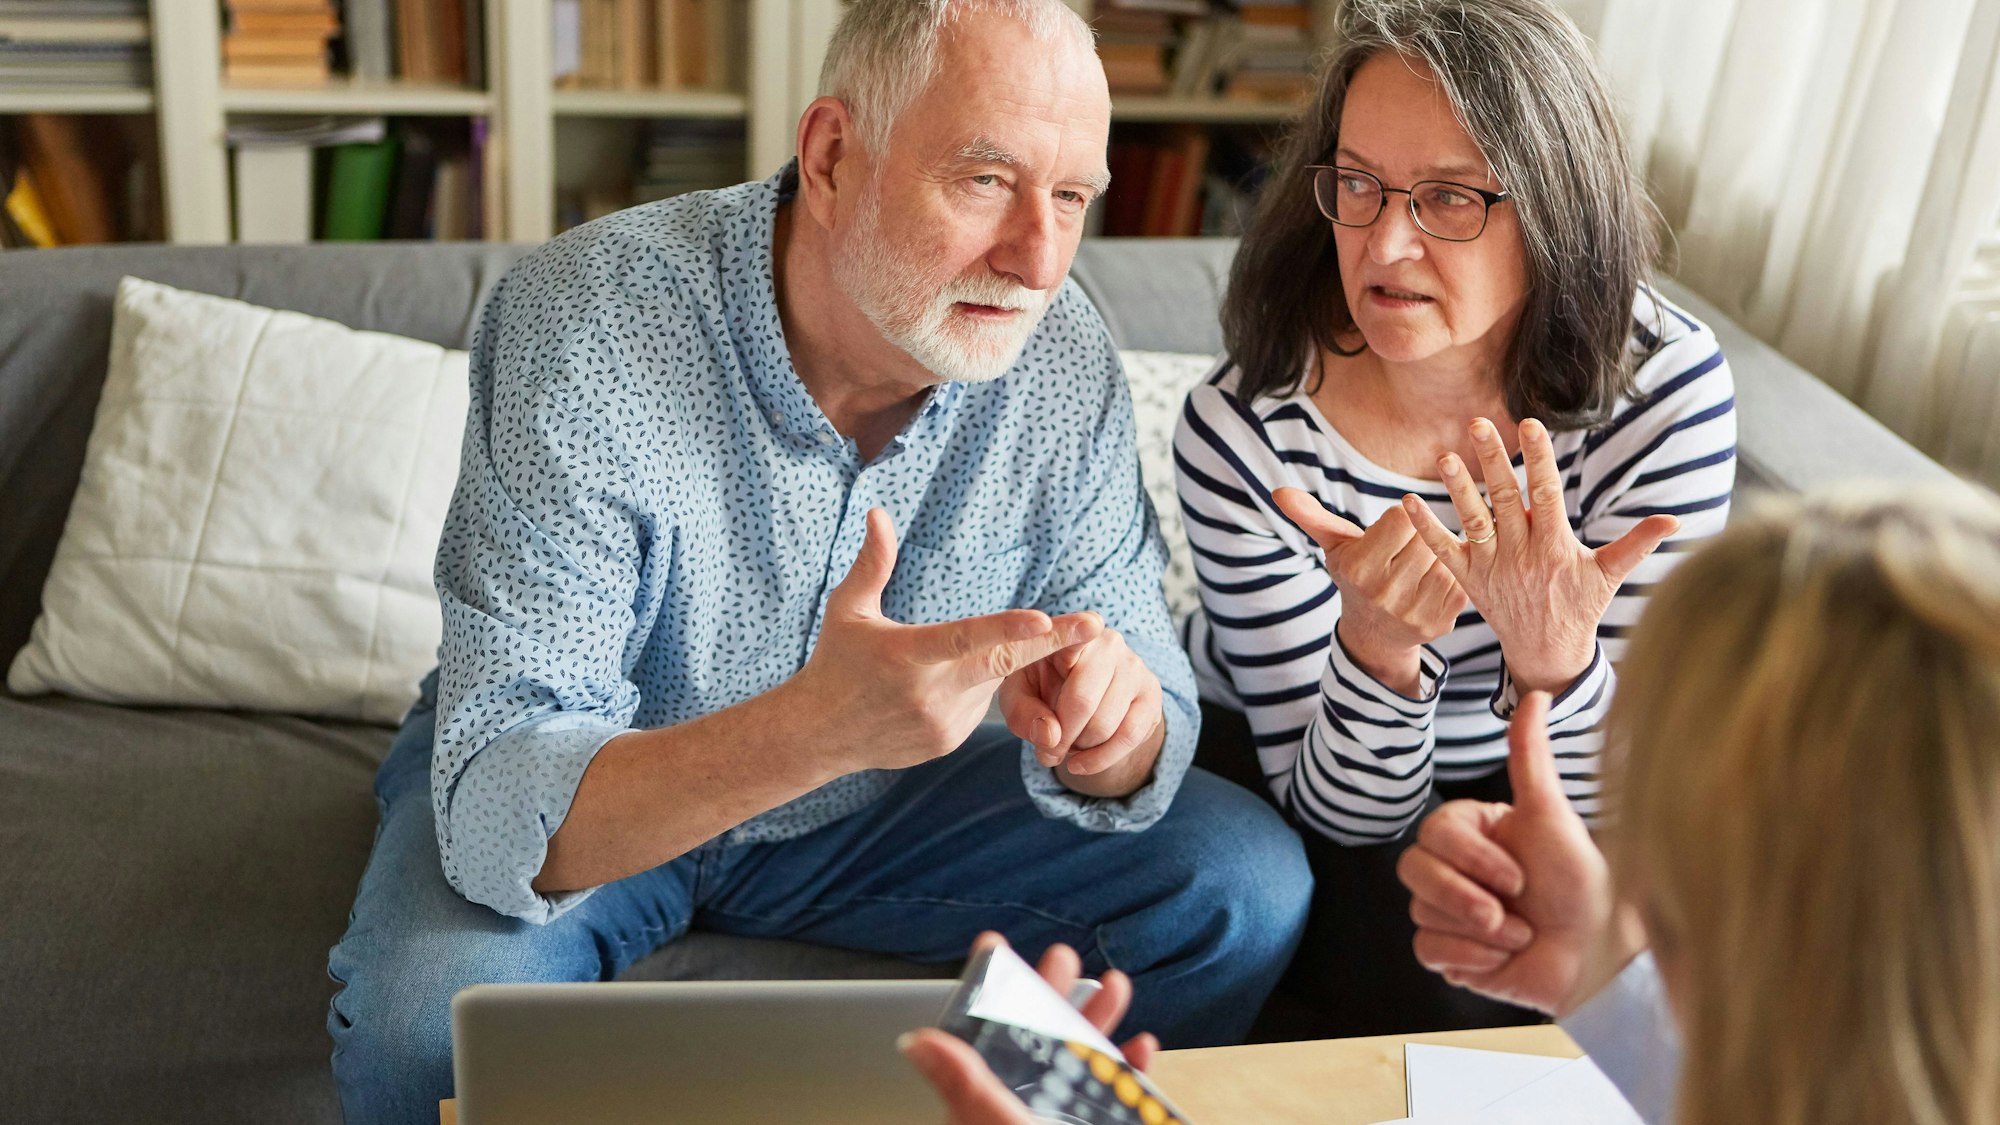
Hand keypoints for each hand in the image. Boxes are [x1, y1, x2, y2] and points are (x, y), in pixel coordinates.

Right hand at [796, 509, 1103, 772]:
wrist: (819, 735)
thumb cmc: (834, 662)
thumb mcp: (847, 610)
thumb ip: (872, 563)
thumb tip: (879, 512)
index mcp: (907, 655)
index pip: (966, 638)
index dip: (1007, 630)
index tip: (1045, 618)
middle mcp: (930, 692)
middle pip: (1003, 664)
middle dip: (1053, 643)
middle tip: (1096, 624)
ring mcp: (943, 722)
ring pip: (991, 682)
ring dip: (987, 662)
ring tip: (932, 664)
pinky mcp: (949, 740)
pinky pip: (979, 706)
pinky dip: (972, 687)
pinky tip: (934, 688)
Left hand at [899, 934, 1158, 1124]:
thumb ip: (965, 1087)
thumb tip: (917, 1042)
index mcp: (992, 1109)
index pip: (983, 1041)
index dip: (989, 993)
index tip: (997, 948)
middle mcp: (1026, 1116)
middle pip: (1038, 1044)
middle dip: (1055, 998)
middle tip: (1064, 959)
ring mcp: (1067, 1124)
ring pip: (1082, 1065)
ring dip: (1101, 1025)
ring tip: (1115, 986)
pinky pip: (1119, 1100)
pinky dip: (1134, 1073)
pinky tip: (1143, 1049)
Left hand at [998, 627, 1162, 780]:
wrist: (1078, 699)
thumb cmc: (1040, 689)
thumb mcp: (1019, 696)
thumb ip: (1023, 712)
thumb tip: (1051, 736)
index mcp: (1071, 631)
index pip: (1074, 635)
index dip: (1073, 642)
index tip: (1071, 649)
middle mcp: (1109, 642)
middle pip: (1083, 700)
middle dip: (1060, 737)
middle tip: (1046, 752)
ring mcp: (1135, 667)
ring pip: (1105, 724)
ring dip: (1079, 748)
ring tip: (1065, 749)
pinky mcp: (1152, 694)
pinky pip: (1130, 736)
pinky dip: (1101, 758)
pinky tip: (1081, 764)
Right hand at [1273, 486, 1467, 695]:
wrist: (1374, 633)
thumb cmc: (1355, 576)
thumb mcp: (1334, 546)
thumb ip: (1311, 516)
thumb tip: (1279, 492)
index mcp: (1359, 569)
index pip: (1401, 517)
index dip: (1399, 519)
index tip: (1390, 533)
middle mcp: (1384, 593)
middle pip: (1425, 536)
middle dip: (1419, 537)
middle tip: (1405, 553)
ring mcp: (1414, 611)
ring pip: (1444, 556)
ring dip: (1436, 556)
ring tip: (1417, 567)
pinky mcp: (1440, 622)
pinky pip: (1459, 579)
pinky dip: (1450, 576)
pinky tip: (1432, 582)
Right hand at [1397, 692, 1636, 1014]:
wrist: (1597, 955)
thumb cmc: (1580, 882)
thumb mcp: (1551, 815)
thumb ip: (1530, 756)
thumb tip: (1538, 693)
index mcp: (1471, 832)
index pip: (1433, 833)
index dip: (1472, 859)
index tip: (1519, 876)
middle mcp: (1454, 868)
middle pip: (1414, 871)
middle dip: (1466, 897)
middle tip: (1513, 911)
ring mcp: (1448, 911)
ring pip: (1421, 912)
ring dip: (1480, 931)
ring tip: (1519, 934)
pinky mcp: (1450, 954)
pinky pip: (1428, 951)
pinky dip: (1470, 958)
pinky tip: (1502, 957)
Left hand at [1402, 418, 1677, 693]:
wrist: (1546, 652)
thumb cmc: (1581, 607)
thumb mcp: (1610, 575)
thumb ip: (1637, 544)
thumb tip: (1675, 520)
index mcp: (1555, 547)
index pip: (1546, 495)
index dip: (1540, 460)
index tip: (1531, 425)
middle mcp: (1521, 554)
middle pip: (1504, 500)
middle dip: (1492, 461)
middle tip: (1477, 424)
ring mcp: (1492, 567)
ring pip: (1472, 522)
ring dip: (1456, 489)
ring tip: (1443, 456)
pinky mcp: (1468, 579)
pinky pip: (1443, 551)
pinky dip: (1424, 528)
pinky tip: (1406, 501)